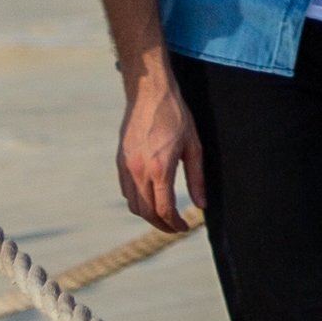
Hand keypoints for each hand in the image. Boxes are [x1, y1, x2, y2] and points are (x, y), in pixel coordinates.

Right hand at [116, 64, 205, 234]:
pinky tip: (150, 198)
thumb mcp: (194, 147)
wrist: (149, 93)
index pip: (164, 209)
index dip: (175, 223)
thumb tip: (201, 205)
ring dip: (148, 215)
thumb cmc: (176, 117)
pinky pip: (126, 191)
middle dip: (161, 224)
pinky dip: (137, 201)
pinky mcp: (120, 161)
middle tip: (175, 226)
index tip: (185, 227)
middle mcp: (139, 171)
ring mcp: (127, 167)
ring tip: (164, 215)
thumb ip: (197, 179)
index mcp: (160, 169)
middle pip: (147, 212)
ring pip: (133, 204)